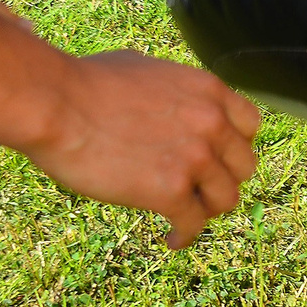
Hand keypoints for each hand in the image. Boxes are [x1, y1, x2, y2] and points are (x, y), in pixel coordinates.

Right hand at [21, 52, 263, 248]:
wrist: (56, 103)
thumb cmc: (86, 82)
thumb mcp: (146, 68)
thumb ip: (172, 88)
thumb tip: (168, 96)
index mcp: (209, 91)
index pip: (250, 126)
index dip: (233, 147)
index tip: (217, 160)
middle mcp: (212, 122)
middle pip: (243, 166)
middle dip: (222, 181)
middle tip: (199, 192)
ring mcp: (195, 157)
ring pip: (225, 199)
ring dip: (206, 211)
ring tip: (185, 217)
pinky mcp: (170, 190)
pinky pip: (193, 224)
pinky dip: (185, 235)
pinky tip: (172, 238)